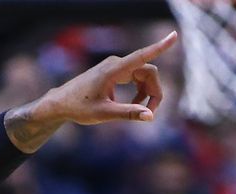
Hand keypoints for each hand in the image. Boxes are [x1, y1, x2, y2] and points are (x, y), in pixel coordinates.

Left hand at [4, 33, 178, 151]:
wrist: (60, 103)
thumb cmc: (79, 107)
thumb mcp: (104, 114)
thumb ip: (129, 113)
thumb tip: (150, 116)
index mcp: (114, 70)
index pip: (142, 56)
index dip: (160, 47)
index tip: (174, 36)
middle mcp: (116, 64)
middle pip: (148, 72)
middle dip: (154, 92)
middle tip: (150, 114)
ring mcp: (115, 67)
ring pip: (143, 75)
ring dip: (146, 93)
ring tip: (138, 111)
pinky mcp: (114, 72)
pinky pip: (135, 78)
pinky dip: (138, 91)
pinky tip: (129, 104)